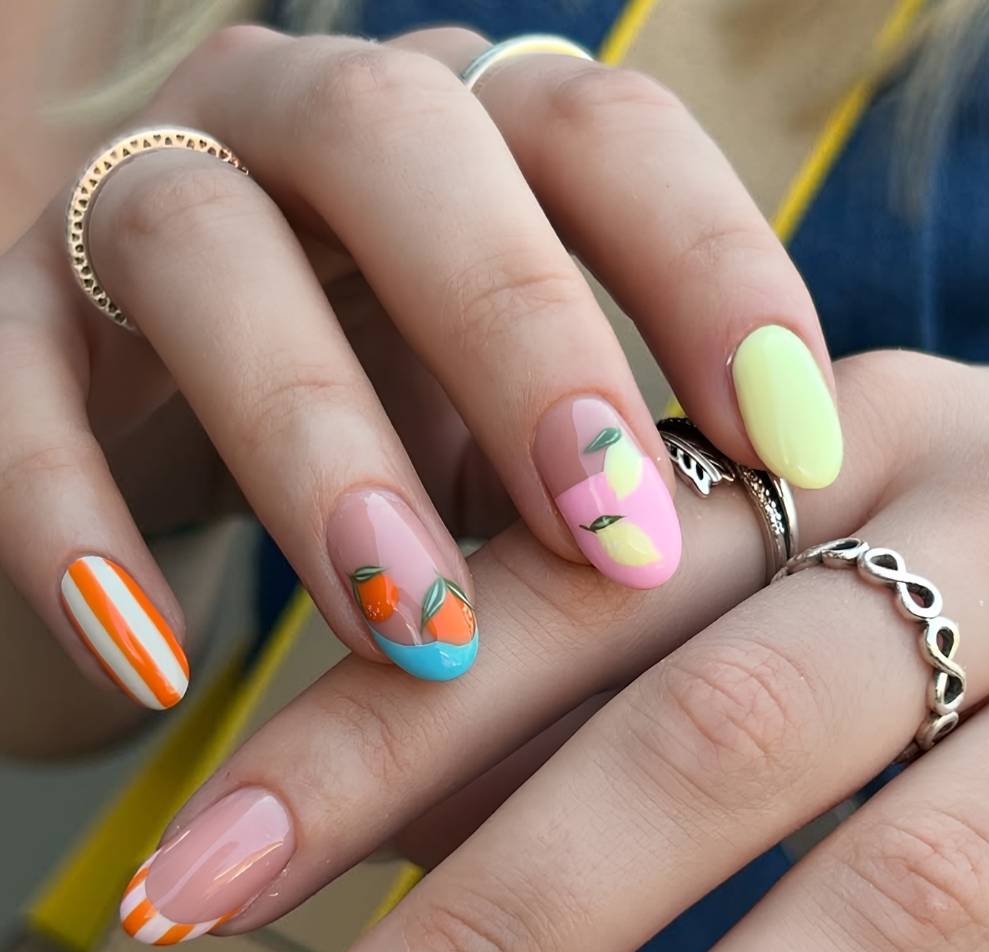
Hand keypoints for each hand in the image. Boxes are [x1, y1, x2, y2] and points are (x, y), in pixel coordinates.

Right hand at [0, 23, 840, 716]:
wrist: (147, 411)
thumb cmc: (373, 426)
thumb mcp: (487, 444)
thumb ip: (571, 503)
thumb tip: (699, 646)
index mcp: (453, 137)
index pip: (598, 132)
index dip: (707, 268)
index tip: (794, 447)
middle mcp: (296, 126)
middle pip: (404, 149)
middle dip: (522, 343)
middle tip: (614, 543)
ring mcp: (135, 197)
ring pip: (204, 254)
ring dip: (317, 449)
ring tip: (415, 636)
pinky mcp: (7, 316)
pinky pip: (18, 398)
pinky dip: (74, 533)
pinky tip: (151, 672)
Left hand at [129, 348, 988, 951]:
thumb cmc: (961, 565)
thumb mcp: (785, 551)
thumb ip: (599, 661)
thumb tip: (374, 825)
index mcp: (833, 449)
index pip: (560, 586)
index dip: (363, 740)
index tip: (188, 890)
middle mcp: (982, 537)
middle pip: (708, 747)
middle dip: (478, 951)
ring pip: (892, 905)